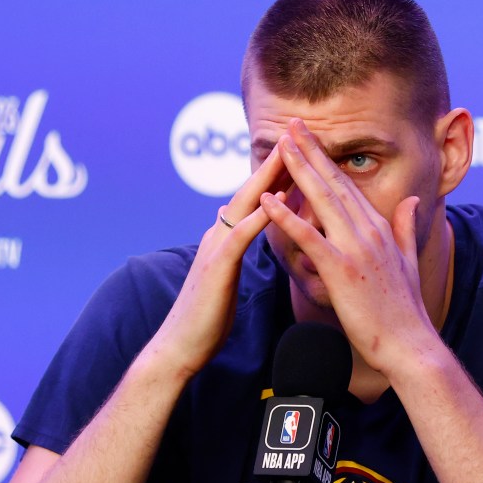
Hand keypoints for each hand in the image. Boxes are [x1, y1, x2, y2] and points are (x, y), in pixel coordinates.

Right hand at [147, 146, 286, 376]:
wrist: (181, 347)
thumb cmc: (208, 318)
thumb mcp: (228, 276)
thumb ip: (235, 251)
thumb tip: (245, 234)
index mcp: (226, 238)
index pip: (256, 198)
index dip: (277, 175)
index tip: (301, 153)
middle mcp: (219, 235)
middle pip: (251, 191)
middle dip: (274, 163)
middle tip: (297, 135)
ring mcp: (215, 248)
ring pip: (244, 205)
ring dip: (266, 179)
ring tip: (289, 155)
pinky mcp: (216, 268)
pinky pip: (238, 238)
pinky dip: (256, 218)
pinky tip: (275, 205)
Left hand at [260, 119, 437, 373]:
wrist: (409, 345)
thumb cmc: (405, 311)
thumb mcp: (409, 262)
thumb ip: (406, 228)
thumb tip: (412, 202)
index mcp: (379, 229)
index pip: (348, 186)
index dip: (327, 159)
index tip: (310, 138)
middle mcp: (368, 232)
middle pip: (333, 183)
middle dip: (310, 152)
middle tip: (290, 124)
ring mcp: (355, 249)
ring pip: (321, 201)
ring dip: (298, 171)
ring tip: (279, 145)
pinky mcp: (341, 271)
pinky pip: (309, 238)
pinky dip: (287, 218)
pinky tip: (267, 201)